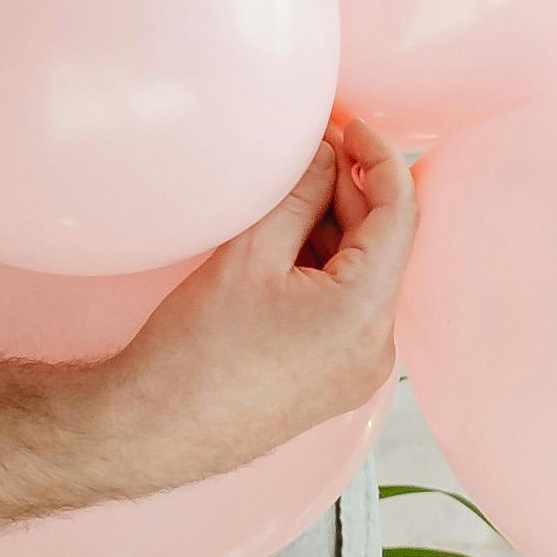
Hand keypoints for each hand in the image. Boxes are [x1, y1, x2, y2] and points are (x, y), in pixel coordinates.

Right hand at [115, 111, 412, 477]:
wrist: (156, 429)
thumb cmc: (195, 348)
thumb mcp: (250, 252)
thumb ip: (301, 194)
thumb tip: (329, 153)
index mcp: (365, 312)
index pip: (399, 214)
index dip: (380, 159)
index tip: (352, 126)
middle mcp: (379, 347)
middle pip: (384, 245)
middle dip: (352, 192)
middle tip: (316, 147)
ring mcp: (362, 369)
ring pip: (367, 276)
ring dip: (338, 229)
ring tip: (293, 192)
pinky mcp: (340, 380)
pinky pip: (350, 308)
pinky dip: (329, 269)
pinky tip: (291, 242)